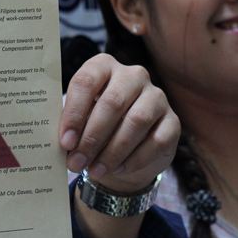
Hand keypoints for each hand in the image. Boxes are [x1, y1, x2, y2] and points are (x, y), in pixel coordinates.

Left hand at [59, 54, 178, 193]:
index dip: (74, 113)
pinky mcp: (173, 120)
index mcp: (103, 66)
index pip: (86, 82)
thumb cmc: (95, 126)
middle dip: (92, 138)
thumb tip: (64, 143)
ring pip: (136, 121)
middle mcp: (133, 75)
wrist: (127, 148)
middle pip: (112, 103)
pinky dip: (134, 159)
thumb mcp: (80, 120)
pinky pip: (156, 140)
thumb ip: (71, 124)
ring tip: (94, 170)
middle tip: (77, 162)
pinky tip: (117, 169)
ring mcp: (156, 96)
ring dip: (112, 151)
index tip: (65, 142)